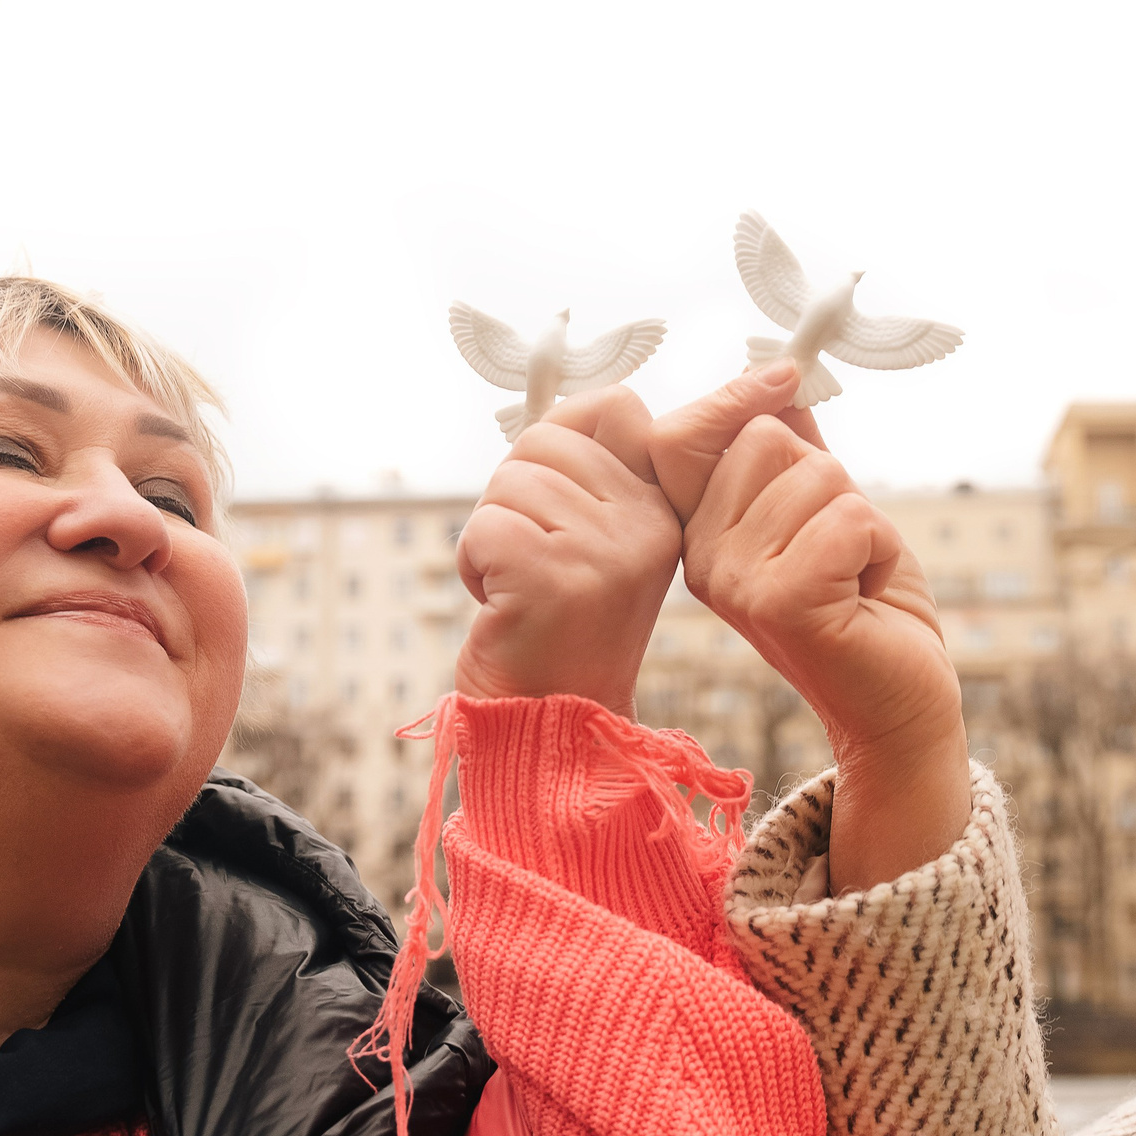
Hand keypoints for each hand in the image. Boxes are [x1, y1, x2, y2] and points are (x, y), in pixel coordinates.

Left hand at [455, 388, 679, 718]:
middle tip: (533, 560)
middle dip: (514, 494)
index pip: (616, 405)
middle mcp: (647, 526)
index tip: (554, 500)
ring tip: (519, 588)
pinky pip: (483, 525)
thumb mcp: (596, 545)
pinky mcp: (556, 575)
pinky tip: (502, 604)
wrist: (551, 730)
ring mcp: (606, 551)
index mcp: (663, 511)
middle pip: (544, 439)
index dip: (562, 436)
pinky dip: (472, 564)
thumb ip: (590, 475)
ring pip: (507, 482)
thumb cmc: (556, 632)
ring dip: (491, 535)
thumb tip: (554, 411)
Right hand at [649, 365, 970, 892]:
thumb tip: (778, 375)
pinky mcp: (782, 602)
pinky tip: (866, 594)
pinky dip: (879, 547)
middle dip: (828, 479)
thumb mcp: (826, 511)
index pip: (681, 436)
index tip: (785, 378)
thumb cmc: (865, 608)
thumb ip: (795, 449)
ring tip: (854, 575)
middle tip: (838, 549)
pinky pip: (848, 519)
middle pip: (763, 439)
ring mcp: (737, 582)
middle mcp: (703, 559)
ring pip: (815, 476)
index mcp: (700, 535)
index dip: (731, 398)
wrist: (900, 702)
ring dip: (860, 519)